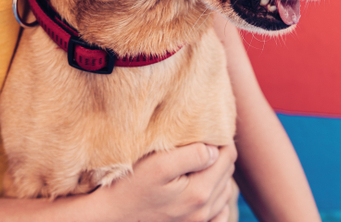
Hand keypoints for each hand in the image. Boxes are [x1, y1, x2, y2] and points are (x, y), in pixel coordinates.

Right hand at [89, 142, 236, 221]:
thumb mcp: (157, 164)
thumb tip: (214, 150)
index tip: (209, 127)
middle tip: (205, 140)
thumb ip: (191, 155)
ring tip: (203, 159)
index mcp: (199, 192)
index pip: (228, 156)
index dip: (221, 137)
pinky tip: (205, 186)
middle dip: (221, 153)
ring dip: (219, 173)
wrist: (112, 217)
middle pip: (228, 173)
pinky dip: (218, 197)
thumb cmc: (130, 186)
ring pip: (225, 190)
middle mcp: (204, 210)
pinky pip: (220, 213)